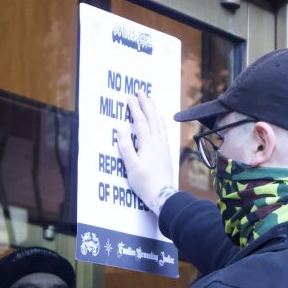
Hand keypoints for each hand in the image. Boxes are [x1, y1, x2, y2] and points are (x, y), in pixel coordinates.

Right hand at [119, 93, 176, 214]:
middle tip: (141, 92)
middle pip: (152, 119)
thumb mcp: (131, 167)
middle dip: (146, 104)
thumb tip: (121, 130)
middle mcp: (157, 142)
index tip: (130, 97)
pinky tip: (161, 120)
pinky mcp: (166, 152)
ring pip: (159, 123)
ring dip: (154, 111)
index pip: (140, 122)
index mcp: (147, 144)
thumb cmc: (145, 183)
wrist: (163, 195)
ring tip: (151, 101)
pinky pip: (164, 132)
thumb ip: (126, 148)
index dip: (135, 108)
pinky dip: (162, 122)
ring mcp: (163, 147)